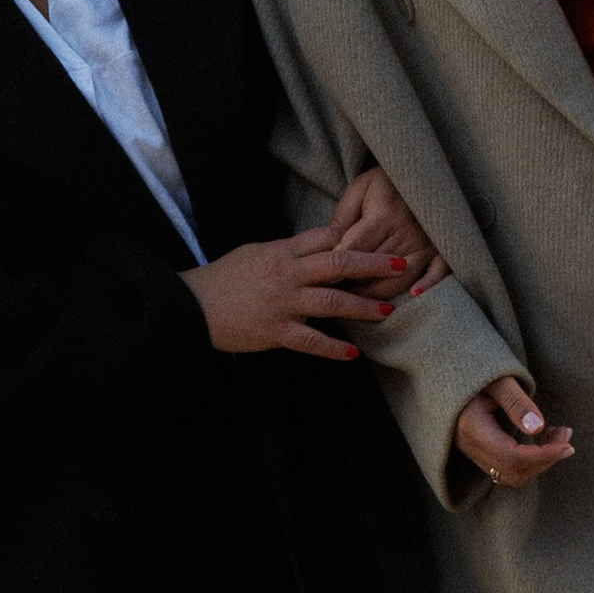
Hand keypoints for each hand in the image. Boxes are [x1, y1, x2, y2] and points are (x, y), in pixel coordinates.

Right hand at [184, 226, 411, 358]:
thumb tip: (316, 247)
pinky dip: (333, 349)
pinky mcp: (275, 332)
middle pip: (339, 264)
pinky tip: (352, 354)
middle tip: (402, 266)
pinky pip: (311, 342)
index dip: (353, 239)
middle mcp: (286, 274)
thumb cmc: (223, 278)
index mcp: (281, 252)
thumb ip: (286, 251)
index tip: (376, 242)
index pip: (325, 238)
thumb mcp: (254, 253)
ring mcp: (283, 304)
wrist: (192, 306)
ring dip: (363, 307)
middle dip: (374, 265)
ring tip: (386, 311)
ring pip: (332, 302)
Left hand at [330, 163, 447, 297]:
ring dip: (379, 294)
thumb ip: (343, 218)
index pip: (356, 248)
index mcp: (384, 214)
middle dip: (353, 285)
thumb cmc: (384, 183)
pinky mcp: (442, 249)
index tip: (322, 281)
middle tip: (333, 299)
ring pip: (401, 277)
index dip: (338, 266)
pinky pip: (438, 272)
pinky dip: (428, 286)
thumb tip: (329, 250)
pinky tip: (412, 296)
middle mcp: (407, 230)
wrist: (422, 172)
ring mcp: (426, 242)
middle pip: (376, 268)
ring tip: (359, 305)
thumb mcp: (358, 190)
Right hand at [453, 373, 574, 487]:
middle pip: (514, 472)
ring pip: (511, 474)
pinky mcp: (479, 450)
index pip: (513, 458)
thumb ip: (516, 402)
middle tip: (566, 434)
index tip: (565, 440)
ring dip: (540, 460)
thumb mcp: (498, 379)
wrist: (451, 369)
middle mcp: (469, 446)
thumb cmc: (476, 368)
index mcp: (471, 428)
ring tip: (558, 435)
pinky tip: (544, 437)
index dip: (544, 455)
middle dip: (546, 458)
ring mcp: (472, 450)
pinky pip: (507, 467)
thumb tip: (537, 427)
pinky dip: (531, 459)